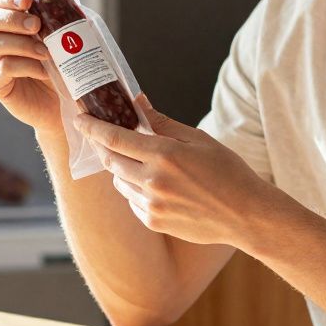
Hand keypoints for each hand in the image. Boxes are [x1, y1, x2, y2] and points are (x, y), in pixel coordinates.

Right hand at [0, 0, 61, 135]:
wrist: (62, 102)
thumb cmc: (61, 66)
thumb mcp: (64, 35)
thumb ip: (57, 12)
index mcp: (6, 22)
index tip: (27, 0)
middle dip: (11, 18)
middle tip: (36, 25)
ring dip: (23, 44)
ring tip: (47, 52)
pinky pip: (2, 68)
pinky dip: (25, 66)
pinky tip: (43, 70)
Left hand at [74, 94, 292, 247]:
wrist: (246, 215)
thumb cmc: (228, 172)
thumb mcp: (198, 140)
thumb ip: (162, 123)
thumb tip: (136, 103)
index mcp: (165, 155)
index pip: (114, 138)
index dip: (92, 127)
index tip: (78, 118)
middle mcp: (153, 181)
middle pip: (110, 160)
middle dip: (104, 146)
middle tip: (104, 136)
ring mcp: (152, 204)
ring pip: (119, 182)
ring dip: (122, 169)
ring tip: (144, 163)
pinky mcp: (154, 222)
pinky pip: (132, 201)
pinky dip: (135, 190)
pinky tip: (158, 187)